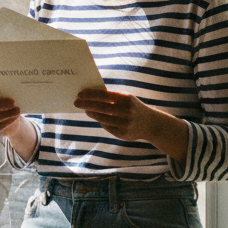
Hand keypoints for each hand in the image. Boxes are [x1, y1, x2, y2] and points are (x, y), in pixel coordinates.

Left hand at [74, 88, 188, 163]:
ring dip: (92, 114)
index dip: (91, 94)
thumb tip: (90, 95)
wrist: (151, 123)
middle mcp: (127, 111)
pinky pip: (108, 127)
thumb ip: (112, 97)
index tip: (80, 93)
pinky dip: (101, 122)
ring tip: (86, 110)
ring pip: (103, 119)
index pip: (105, 95)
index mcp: (127, 99)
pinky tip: (97, 118)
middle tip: (76, 102)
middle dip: (87, 104)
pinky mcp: (124, 134)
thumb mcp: (126, 99)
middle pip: (102, 108)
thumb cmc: (133, 107)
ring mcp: (125, 124)